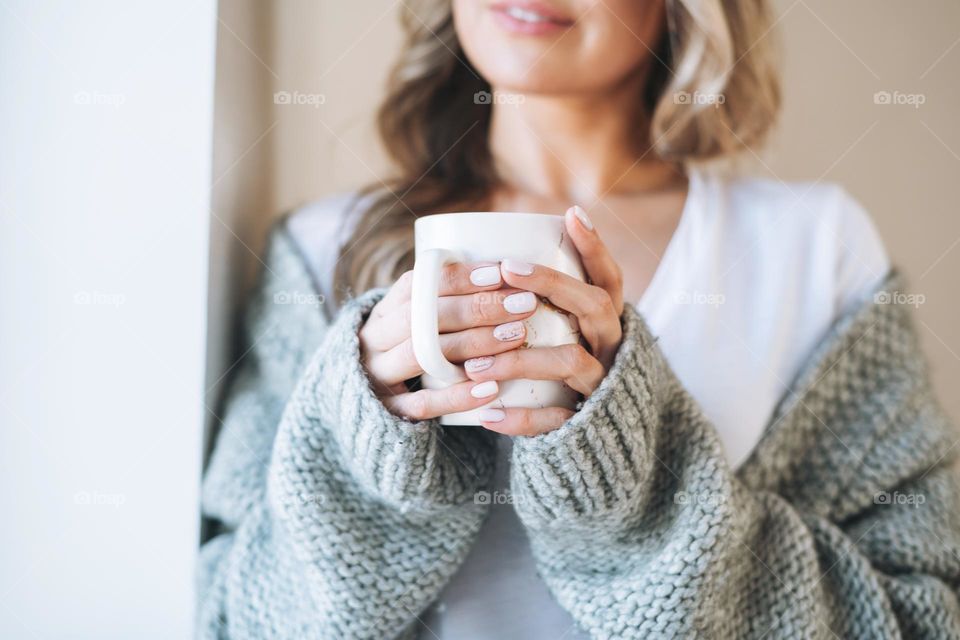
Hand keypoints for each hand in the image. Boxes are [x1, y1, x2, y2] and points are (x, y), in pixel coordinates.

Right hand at [359, 262, 537, 419]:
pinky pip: (424, 403)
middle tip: (522, 303)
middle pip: (424, 318)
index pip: (417, 284)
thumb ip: (446, 300)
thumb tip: (508, 271)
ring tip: (516, 335)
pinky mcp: (390, 410)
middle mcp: (376, 339)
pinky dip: (457, 396)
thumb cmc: (409, 347)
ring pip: (423, 354)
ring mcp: (380, 375)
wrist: (362, 397)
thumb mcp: (414, 320)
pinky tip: (491, 388)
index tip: (498, 273)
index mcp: (383, 310)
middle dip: (477, 308)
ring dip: (473, 343)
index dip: (457, 277)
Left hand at [464, 206, 623, 435]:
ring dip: (520, 358)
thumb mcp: (568, 332)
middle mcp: (611, 347)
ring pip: (571, 361)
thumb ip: (548, 304)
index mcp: (607, 322)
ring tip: (474, 364)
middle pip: (593, 307)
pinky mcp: (586, 424)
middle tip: (507, 268)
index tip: (572, 214)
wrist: (601, 436)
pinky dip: (522, 419)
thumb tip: (496, 258)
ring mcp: (601, 384)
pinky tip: (488, 416)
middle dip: (553, 284)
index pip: (609, 278)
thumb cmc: (567, 370)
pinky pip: (556, 419)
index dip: (595, 247)